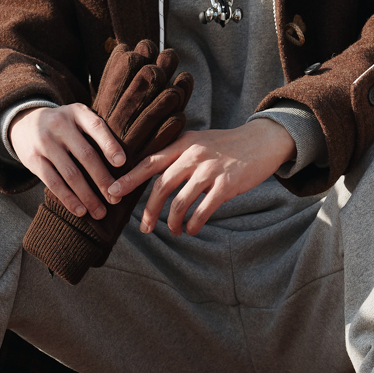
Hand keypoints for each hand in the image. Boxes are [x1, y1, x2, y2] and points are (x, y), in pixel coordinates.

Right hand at [9, 103, 125, 219]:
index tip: (122, 163)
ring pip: (70, 173)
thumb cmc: (63, 126)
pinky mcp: (33, 159)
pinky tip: (80, 210)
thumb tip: (124, 165)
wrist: (23, 123)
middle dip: (102, 179)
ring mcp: (45, 142)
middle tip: (116, 199)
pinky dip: (68, 198)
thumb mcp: (77, 118)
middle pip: (86, 155)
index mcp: (77, 113)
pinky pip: (53, 182)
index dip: (109, 145)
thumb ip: (95, 132)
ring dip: (87, 196)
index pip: (96, 126)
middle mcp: (60, 125)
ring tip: (100, 212)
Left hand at [110, 119, 295, 236]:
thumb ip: (176, 155)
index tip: (112, 193)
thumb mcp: (198, 142)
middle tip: (144, 228)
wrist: (261, 141)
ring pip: (180, 202)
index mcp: (182, 144)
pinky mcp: (227, 184)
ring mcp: (210, 169)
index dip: (128, 179)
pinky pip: (203, 210)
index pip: (148, 162)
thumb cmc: (225, 146)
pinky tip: (192, 229)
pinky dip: (194, 224)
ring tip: (174, 232)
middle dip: (149, 211)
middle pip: (161, 186)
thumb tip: (151, 179)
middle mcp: (193, 155)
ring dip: (173, 222)